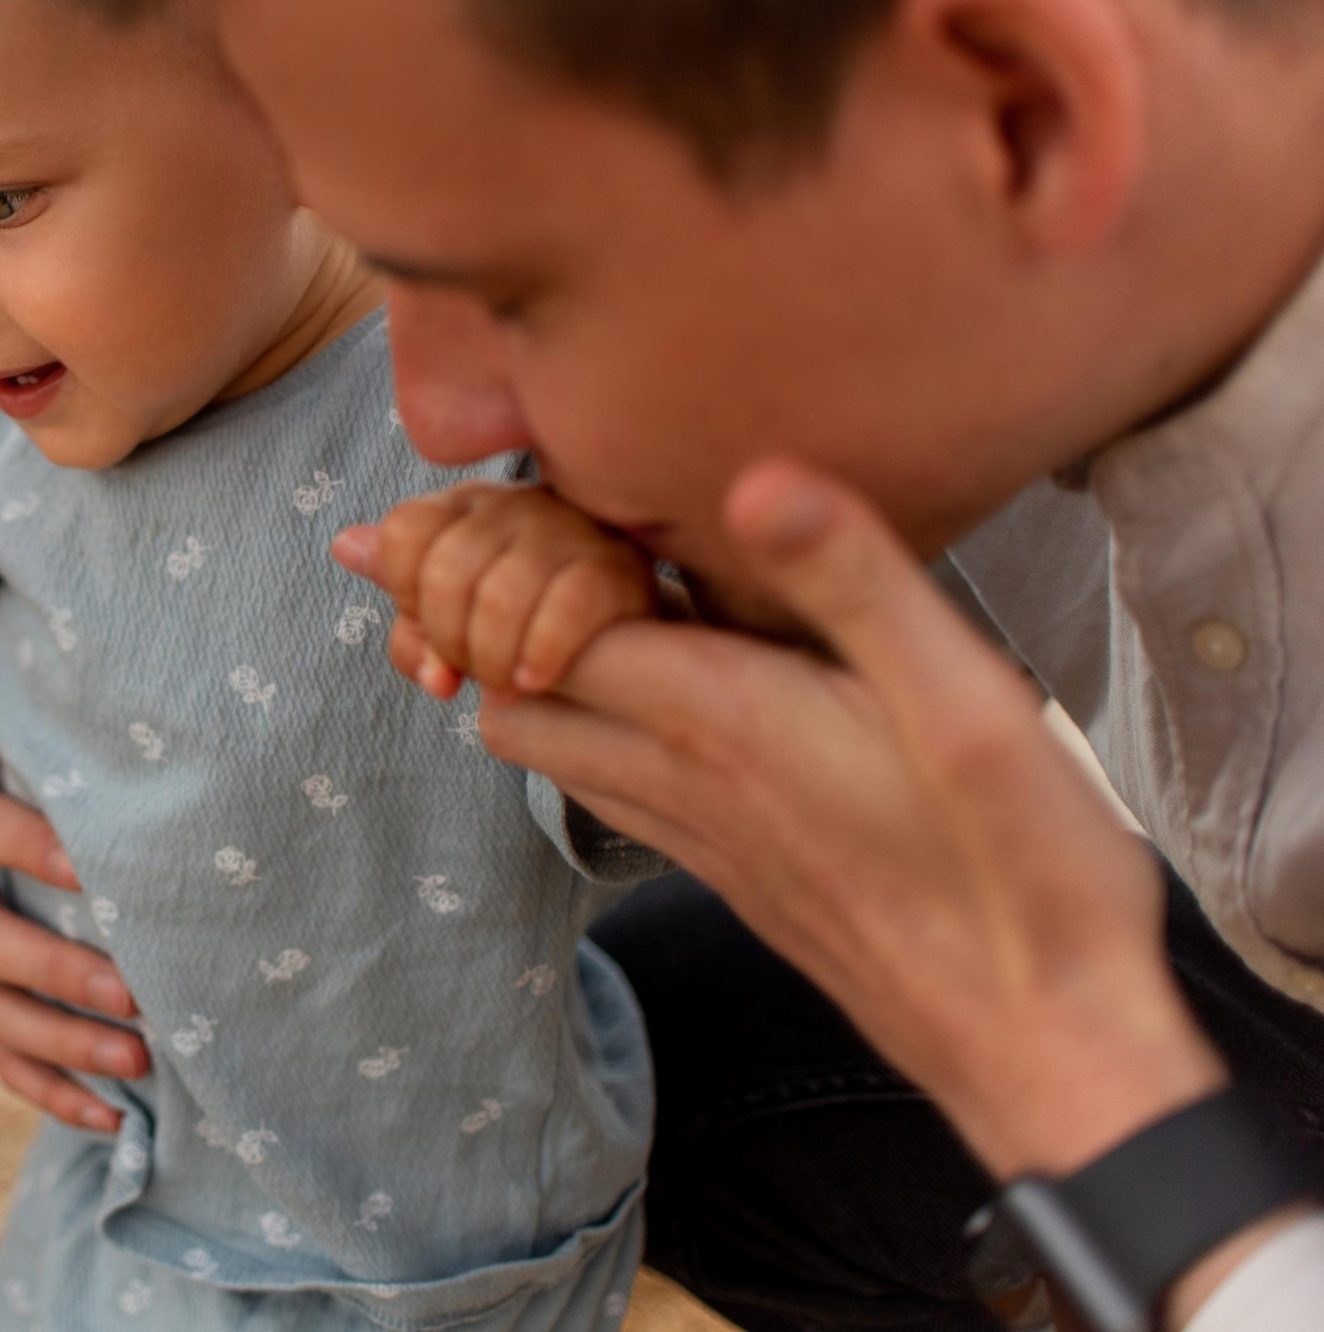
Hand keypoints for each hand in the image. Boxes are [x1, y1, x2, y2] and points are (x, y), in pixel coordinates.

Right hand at [0, 725, 148, 1132]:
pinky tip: (118, 1117)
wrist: (16, 796)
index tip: (93, 869)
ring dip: (64, 1043)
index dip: (26, 845)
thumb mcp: (46, 727)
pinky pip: (5, 1062)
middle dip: (54, 971)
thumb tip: (55, 643)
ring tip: (141, 1058)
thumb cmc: (52, 759)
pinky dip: (56, 1095)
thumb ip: (51, 703)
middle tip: (132, 991)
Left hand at [335, 482, 656, 700]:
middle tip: (472, 677)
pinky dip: (540, 654)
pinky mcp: (620, 565)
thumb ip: (406, 600)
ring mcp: (570, 528)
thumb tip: (346, 546)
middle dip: (449, 642)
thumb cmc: (525, 630)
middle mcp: (515, 502)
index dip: (407, 596)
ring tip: (504, 688)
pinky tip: (535, 681)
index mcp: (465, 507)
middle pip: (444, 573)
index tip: (432, 635)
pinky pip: (566, 606)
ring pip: (498, 595)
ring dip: (492, 660)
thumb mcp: (459, 620)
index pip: (404, 533)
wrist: (628, 644)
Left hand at [476, 457, 1223, 1180]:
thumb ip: (852, 582)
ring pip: (557, 753)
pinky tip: (649, 705)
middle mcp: (682, 780)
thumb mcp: (962, 700)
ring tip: (543, 604)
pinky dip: (592, 738)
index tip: (480, 508)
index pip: (535, 627)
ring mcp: (703, 837)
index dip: (499, 563)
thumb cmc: (1017, 873)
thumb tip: (757, 477)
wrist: (1044, 1047)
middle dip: (486, 621)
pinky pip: (620, 796)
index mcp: (715, 717)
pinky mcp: (738, 875)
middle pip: (517, 693)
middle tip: (497, 550)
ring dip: (531, 680)